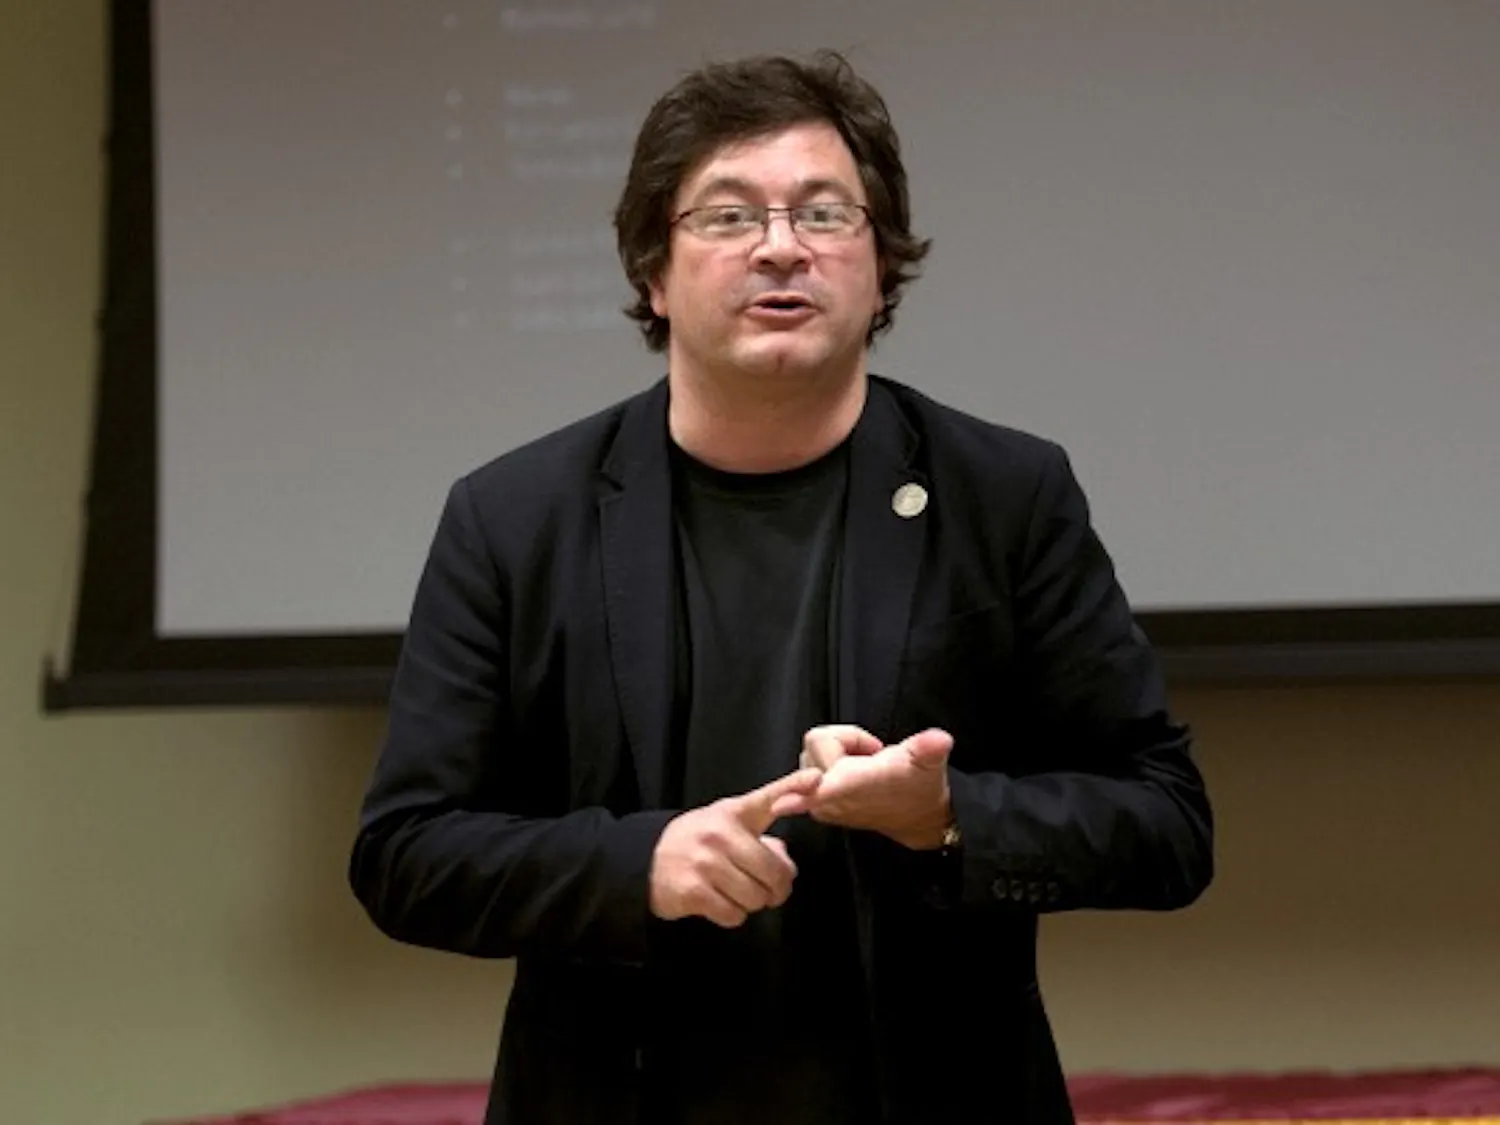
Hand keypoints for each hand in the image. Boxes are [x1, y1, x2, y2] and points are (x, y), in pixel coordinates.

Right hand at [649, 767, 821, 928]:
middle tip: (768, 890)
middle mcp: (721, 835)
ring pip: (756, 898)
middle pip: (774, 873)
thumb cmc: (696, 841)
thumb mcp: (726, 826)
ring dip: (751, 903)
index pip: (769, 797)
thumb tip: (786, 867)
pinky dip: (732, 914)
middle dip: (776, 889)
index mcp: (734, 813)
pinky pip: (734, 915)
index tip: (817, 777)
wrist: (645, 858)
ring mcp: (706, 863)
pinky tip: (719, 901)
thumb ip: (762, 840)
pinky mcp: (694, 891)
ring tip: (736, 892)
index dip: (794, 786)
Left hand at [799, 725, 955, 849]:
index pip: (821, 789)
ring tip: (863, 762)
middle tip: (871, 752)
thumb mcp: (929, 762)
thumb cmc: (919, 785)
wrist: (918, 815)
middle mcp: (830, 798)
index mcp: (853, 787)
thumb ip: (929, 748)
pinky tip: (851, 769)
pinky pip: (807, 765)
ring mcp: (820, 802)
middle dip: (844, 739)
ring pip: (810, 750)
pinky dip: (827, 761)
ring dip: (835, 750)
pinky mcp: (816, 802)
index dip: (803, 793)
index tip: (780, 804)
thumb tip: (939, 740)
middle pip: (816, 742)